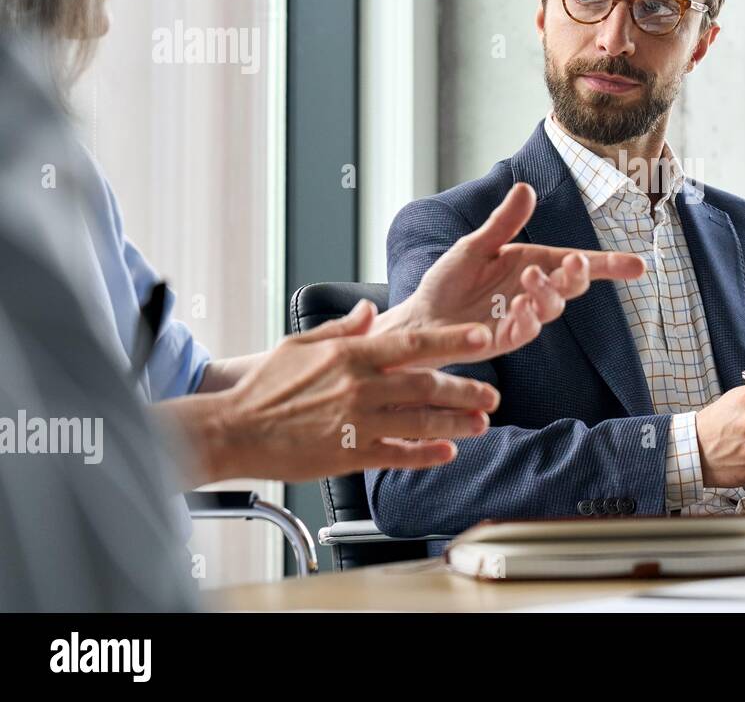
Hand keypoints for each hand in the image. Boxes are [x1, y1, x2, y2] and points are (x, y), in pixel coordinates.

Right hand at [210, 299, 500, 481]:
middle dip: (466, 390)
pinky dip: (425, 455)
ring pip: (420, 423)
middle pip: (427, 387)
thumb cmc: (264, 386)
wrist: (232, 429)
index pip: (414, 343)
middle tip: (491, 394)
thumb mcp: (300, 343)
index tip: (482, 338)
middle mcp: (360, 387)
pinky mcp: (349, 455)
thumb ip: (342, 326)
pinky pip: (397, 456)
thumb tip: (369, 308)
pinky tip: (445, 453)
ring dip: (455, 423)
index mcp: (351, 354)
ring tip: (479, 423)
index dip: (453, 341)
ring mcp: (357, 423)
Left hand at [386, 182, 644, 358]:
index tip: (639, 265)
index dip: (610, 266)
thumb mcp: (475, 246)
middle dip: (578, 275)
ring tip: (531, 279)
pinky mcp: (501, 340)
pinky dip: (526, 322)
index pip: (576, 264)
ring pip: (550, 310)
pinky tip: (520, 309)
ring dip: (548, 294)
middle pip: (570, 286)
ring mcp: (520, 318)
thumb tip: (527, 189)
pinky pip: (523, 334)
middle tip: (574, 262)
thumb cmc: (448, 282)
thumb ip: (502, 224)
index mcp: (531, 265)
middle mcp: (532, 292)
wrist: (419, 319)